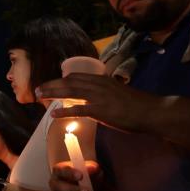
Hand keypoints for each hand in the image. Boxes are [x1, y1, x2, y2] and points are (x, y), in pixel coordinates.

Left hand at [37, 73, 157, 132]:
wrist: (152, 111)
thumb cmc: (137, 105)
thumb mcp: (117, 92)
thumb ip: (103, 93)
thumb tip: (91, 98)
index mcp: (102, 80)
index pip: (76, 76)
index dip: (60, 80)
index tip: (49, 84)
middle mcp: (98, 85)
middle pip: (69, 82)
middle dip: (51, 85)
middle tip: (37, 89)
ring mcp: (99, 97)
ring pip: (70, 92)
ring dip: (52, 93)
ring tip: (38, 97)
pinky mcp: (101, 110)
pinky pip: (78, 110)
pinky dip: (64, 111)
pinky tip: (53, 113)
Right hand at [49, 161, 100, 190]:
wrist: (85, 190)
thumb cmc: (87, 177)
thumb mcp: (91, 170)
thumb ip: (92, 168)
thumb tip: (93, 168)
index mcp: (60, 172)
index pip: (62, 170)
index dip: (70, 173)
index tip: (81, 176)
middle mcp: (56, 185)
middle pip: (60, 187)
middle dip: (73, 190)